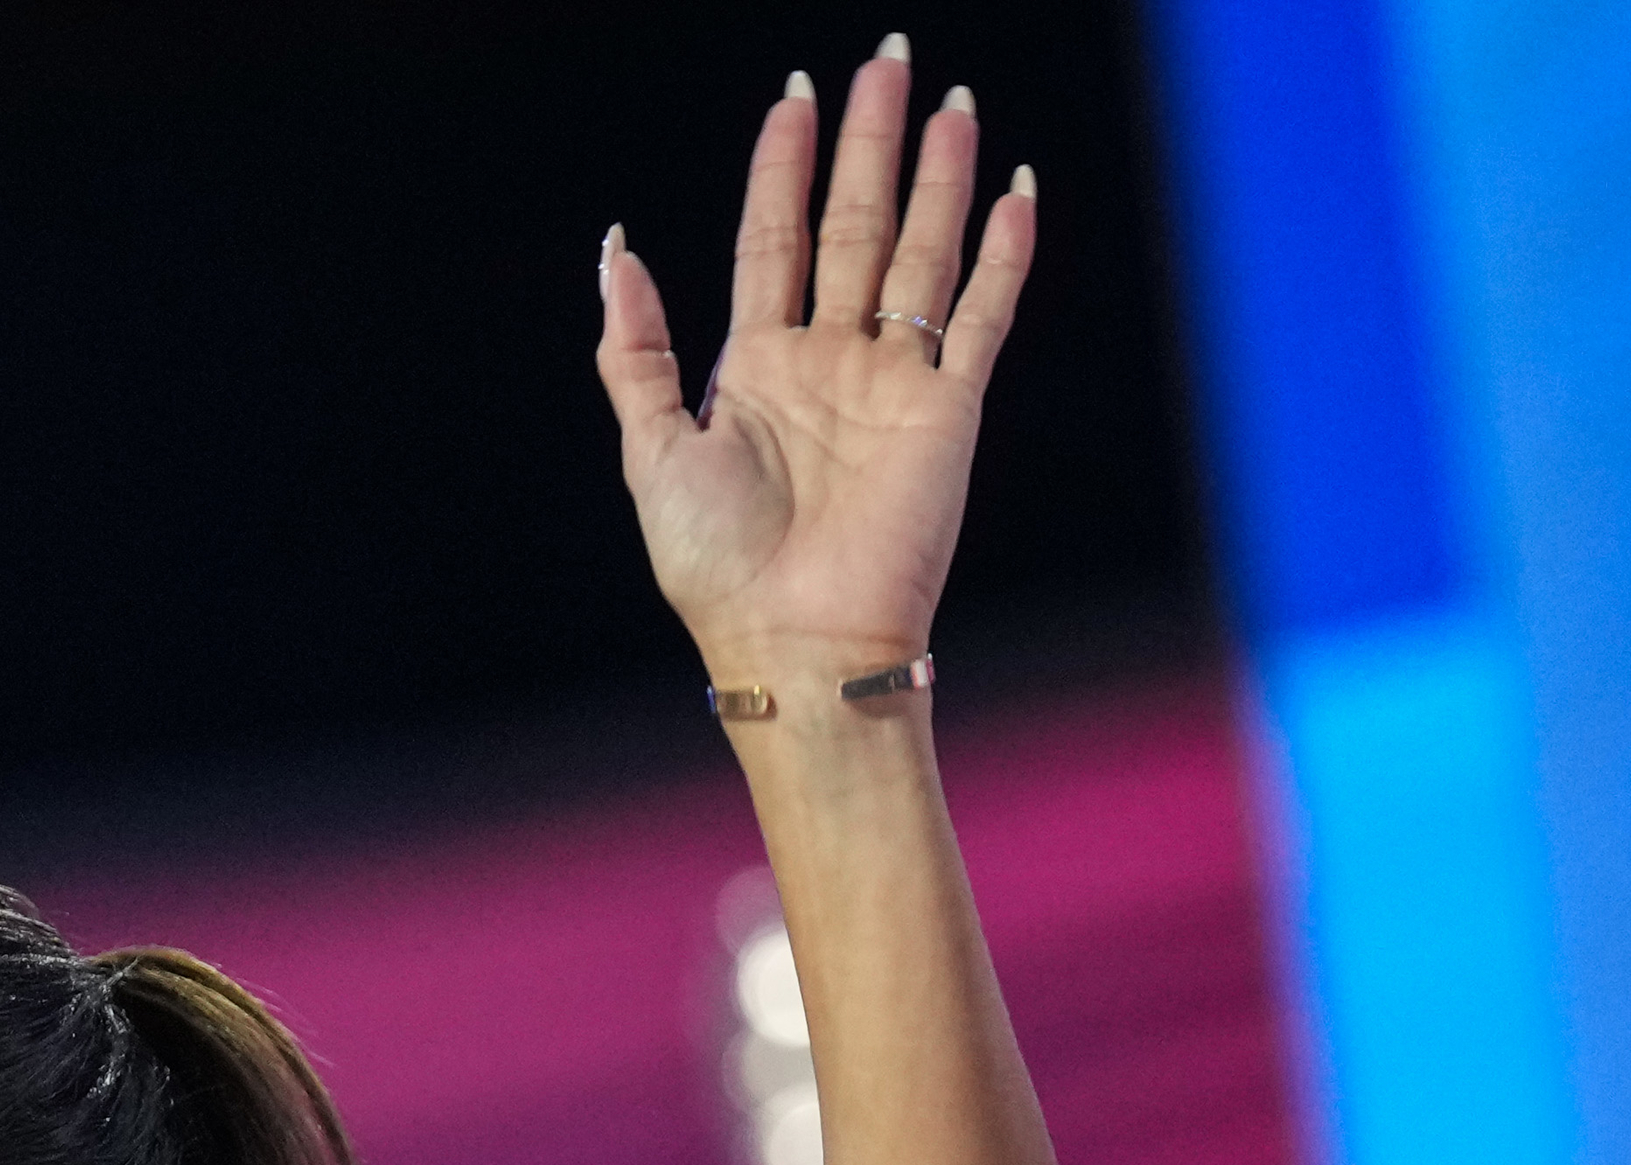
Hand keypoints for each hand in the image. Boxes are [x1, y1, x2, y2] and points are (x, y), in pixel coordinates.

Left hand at [594, 47, 1034, 689]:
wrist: (794, 639)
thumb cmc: (714, 564)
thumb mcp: (653, 447)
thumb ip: (636, 350)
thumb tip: (616, 248)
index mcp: (757, 366)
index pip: (773, 236)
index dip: (783, 164)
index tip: (796, 93)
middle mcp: (829, 361)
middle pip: (853, 223)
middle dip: (869, 143)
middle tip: (886, 59)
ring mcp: (894, 381)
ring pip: (921, 253)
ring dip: (938, 178)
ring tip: (950, 103)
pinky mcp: (950, 411)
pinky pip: (984, 316)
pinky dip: (1004, 255)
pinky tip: (1015, 191)